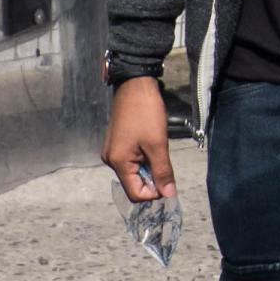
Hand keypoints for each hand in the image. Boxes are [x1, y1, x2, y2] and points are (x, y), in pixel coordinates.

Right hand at [101, 76, 178, 202]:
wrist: (135, 85)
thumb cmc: (146, 113)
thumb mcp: (158, 144)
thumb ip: (163, 172)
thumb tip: (169, 195)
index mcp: (117, 163)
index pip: (135, 193)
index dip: (154, 192)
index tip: (168, 178)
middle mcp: (110, 160)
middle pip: (134, 183)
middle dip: (152, 177)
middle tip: (163, 159)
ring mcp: (112, 151)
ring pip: (134, 171)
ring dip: (149, 166)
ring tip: (156, 147)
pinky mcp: (116, 143)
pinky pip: (131, 159)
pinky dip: (144, 157)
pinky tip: (150, 143)